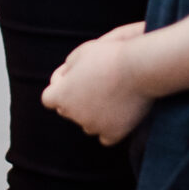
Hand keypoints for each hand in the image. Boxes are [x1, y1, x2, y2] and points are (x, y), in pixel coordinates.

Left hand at [42, 24, 150, 145]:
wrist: (139, 68)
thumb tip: (67, 78)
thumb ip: (68, 68)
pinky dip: (110, 128)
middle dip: (76, 99)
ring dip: (94, 114)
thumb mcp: (81, 53)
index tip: (75, 76)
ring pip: (88, 124)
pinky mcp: (113, 133)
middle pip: (68, 110)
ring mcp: (93, 126)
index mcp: (61, 95)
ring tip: (112, 95)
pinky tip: (118, 115)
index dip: (60, 87)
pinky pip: (106, 136)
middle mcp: (73, 114)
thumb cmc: (109, 56)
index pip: (49, 98)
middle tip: (96, 83)